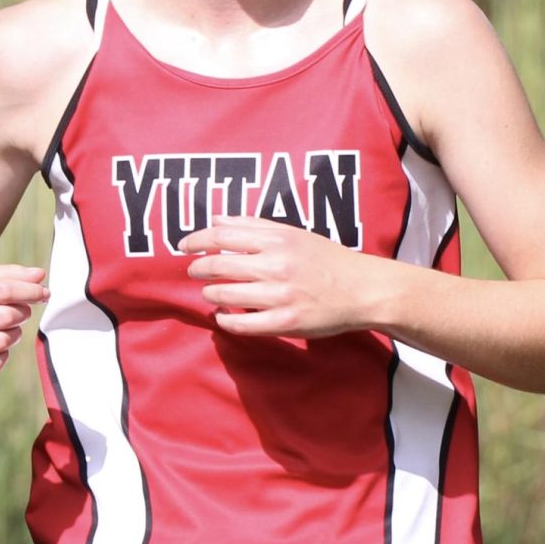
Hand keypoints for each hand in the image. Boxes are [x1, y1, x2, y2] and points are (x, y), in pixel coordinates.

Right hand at [0, 264, 47, 387]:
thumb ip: (7, 275)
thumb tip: (40, 275)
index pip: (2, 290)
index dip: (29, 291)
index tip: (44, 292)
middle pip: (4, 316)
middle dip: (22, 313)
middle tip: (23, 312)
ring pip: (0, 342)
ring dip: (14, 335)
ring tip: (9, 330)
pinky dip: (1, 357)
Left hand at [180, 216, 374, 337]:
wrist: (361, 289)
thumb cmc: (326, 259)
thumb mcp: (292, 233)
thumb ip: (253, 225)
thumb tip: (216, 219)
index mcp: (277, 239)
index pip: (223, 235)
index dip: (197, 240)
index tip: (183, 246)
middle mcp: (276, 265)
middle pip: (219, 265)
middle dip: (199, 269)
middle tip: (193, 271)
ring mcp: (280, 295)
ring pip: (226, 295)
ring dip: (210, 294)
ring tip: (209, 293)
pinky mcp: (286, 322)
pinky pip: (243, 324)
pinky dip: (226, 321)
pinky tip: (222, 316)